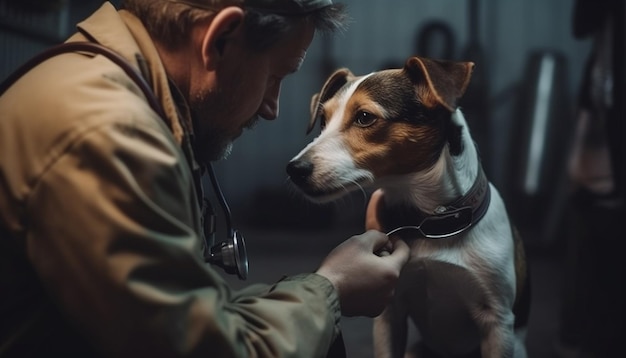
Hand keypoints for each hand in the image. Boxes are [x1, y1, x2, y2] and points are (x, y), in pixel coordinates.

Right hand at [316, 190, 408, 316]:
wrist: (324, 292)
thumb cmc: (340, 268)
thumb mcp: (358, 241)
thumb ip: (377, 236)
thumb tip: (384, 239)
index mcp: (391, 271)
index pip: (404, 252)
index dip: (397, 241)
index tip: (389, 238)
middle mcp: (390, 289)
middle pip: (392, 266)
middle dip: (381, 257)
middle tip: (364, 253)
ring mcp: (381, 302)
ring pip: (383, 280)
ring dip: (375, 272)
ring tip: (356, 268)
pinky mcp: (371, 310)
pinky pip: (376, 293)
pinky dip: (369, 286)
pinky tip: (355, 282)